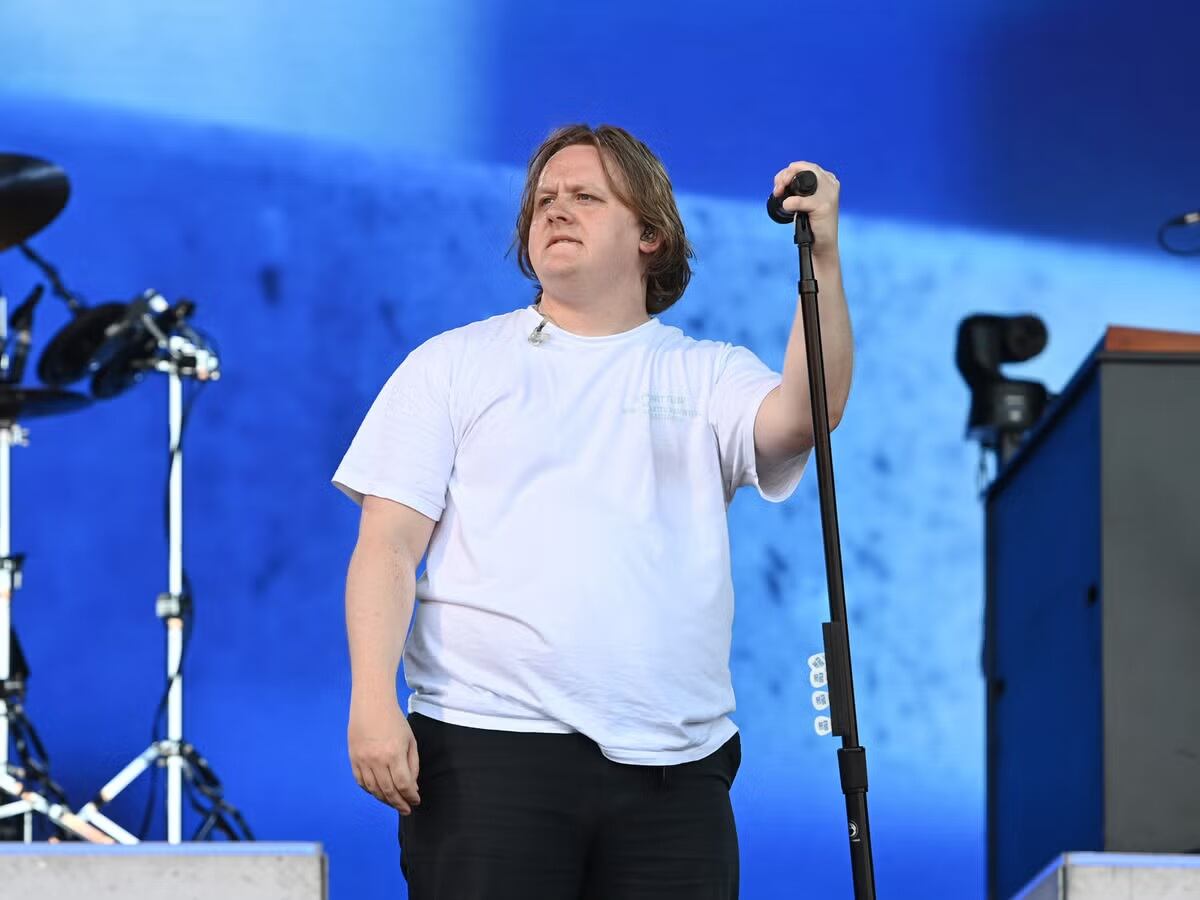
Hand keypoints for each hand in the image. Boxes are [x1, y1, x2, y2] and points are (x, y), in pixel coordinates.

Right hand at [348, 693, 421, 814]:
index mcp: (394, 754)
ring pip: (373, 790)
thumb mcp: (410, 740)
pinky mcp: (353, 759)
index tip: (416, 801)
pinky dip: (370, 790)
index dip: (410, 796)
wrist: (371, 704)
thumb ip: (413, 764)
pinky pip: (361, 782)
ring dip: (385, 800)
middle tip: (406, 810)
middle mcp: (377, 760)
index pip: (404, 784)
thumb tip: (412, 787)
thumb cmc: (394, 720)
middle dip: (399, 803)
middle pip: (388, 791)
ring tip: (394, 803)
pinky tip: (379, 793)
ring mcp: (363, 760)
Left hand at [771, 161, 840, 255]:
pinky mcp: (824, 206)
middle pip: (803, 167)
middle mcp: (830, 183)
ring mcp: (828, 194)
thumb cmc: (812, 222)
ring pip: (803, 177)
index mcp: (827, 179)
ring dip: (785, 183)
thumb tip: (780, 182)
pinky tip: (788, 207)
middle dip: (785, 175)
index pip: (804, 166)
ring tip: (780, 195)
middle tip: (777, 189)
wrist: (823, 244)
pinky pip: (800, 200)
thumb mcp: (807, 200)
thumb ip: (799, 189)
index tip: (778, 185)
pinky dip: (790, 203)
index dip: (787, 172)